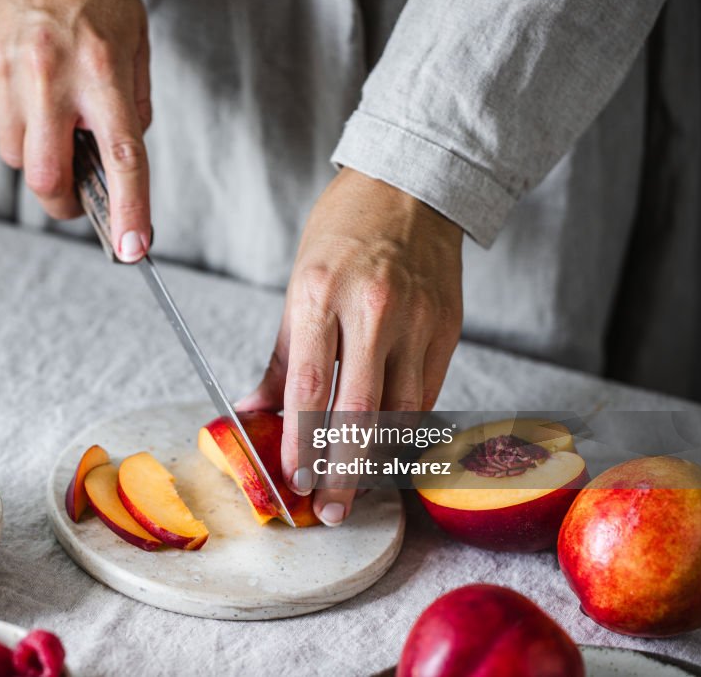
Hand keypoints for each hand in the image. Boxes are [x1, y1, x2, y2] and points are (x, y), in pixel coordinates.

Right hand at [0, 0, 151, 261]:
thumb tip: (121, 158)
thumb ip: (133, 105)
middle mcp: (50, 75)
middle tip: (77, 197)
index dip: (129, 209)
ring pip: (17, 157)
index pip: (120, 156)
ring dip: (38, 156)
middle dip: (63, 201)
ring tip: (53, 118)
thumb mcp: (134, 43)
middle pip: (47, 177)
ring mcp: (8, 73)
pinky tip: (31, 92)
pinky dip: (18, 124)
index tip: (132, 247)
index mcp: (100, 70)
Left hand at [236, 169, 463, 524]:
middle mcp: (371, 309)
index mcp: (319, 294)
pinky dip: (405, 429)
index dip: (300, 443)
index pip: (308, 387)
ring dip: (378, 462)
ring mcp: (417, 320)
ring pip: (400, 411)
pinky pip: (427, 393)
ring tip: (358, 494)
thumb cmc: (342, 234)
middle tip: (329, 512)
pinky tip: (388, 453)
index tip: (293, 482)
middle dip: (341, 471)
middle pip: (358, 410)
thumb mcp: (298, 285)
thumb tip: (252, 412)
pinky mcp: (448, 328)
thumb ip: (280, 357)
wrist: (410, 188)